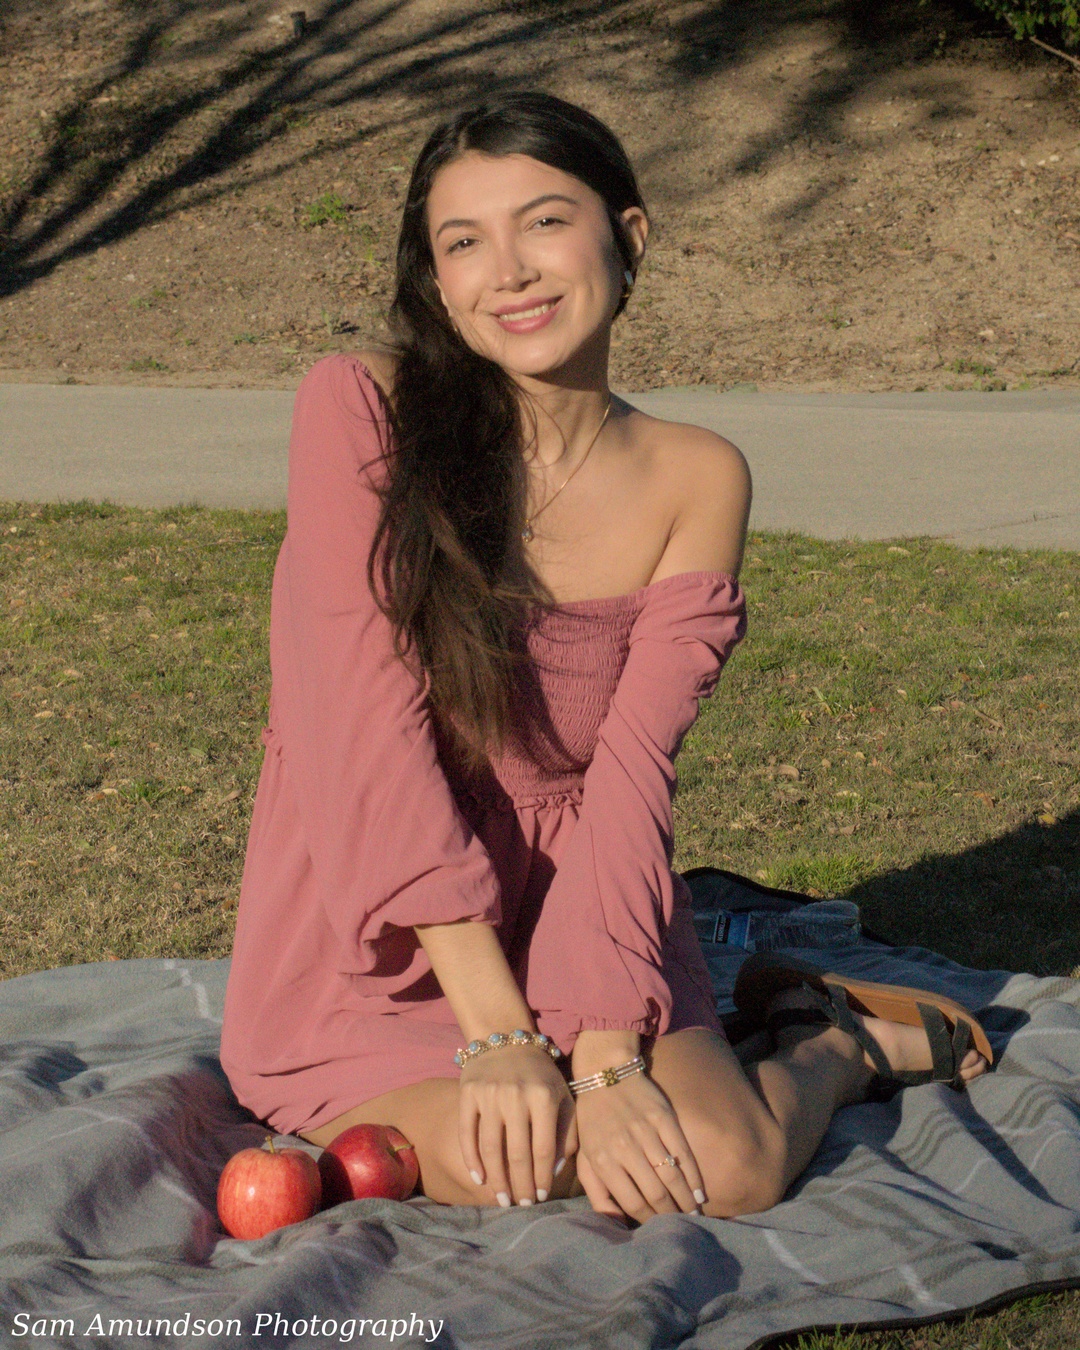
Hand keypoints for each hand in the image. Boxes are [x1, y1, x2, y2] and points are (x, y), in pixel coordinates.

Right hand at [458, 1045, 576, 1206]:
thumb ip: (567, 1132)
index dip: (542, 1177)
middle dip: (520, 1185)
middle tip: (521, 1205)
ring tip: (502, 1198)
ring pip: (491, 1148)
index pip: (544, 1148)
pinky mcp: (468, 1092)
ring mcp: (489, 1094)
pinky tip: (479, 1178)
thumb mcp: (563, 1096)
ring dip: (496, 1179)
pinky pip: (467, 1133)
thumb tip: (553, 1172)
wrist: (505, 1039)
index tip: (540, 1197)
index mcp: (544, 1096)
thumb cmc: (540, 1075)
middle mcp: (516, 1095)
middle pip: (517, 1153)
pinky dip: (471, 1159)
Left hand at [573, 1072, 704, 1223]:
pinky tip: (699, 1192)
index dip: (649, 1220)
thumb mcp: (584, 1156)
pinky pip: (683, 1153)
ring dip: (685, 1200)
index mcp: (603, 1160)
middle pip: (655, 1193)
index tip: (658, 1229)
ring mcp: (646, 1132)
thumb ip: (596, 1191)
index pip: (632, 1202)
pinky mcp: (664, 1118)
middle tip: (680, 1225)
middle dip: (670, 1214)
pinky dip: (693, 1176)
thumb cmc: (594, 1120)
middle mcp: (624, 1148)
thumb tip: (616, 1222)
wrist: (605, 1074)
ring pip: (672, 1175)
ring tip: (693, 1214)